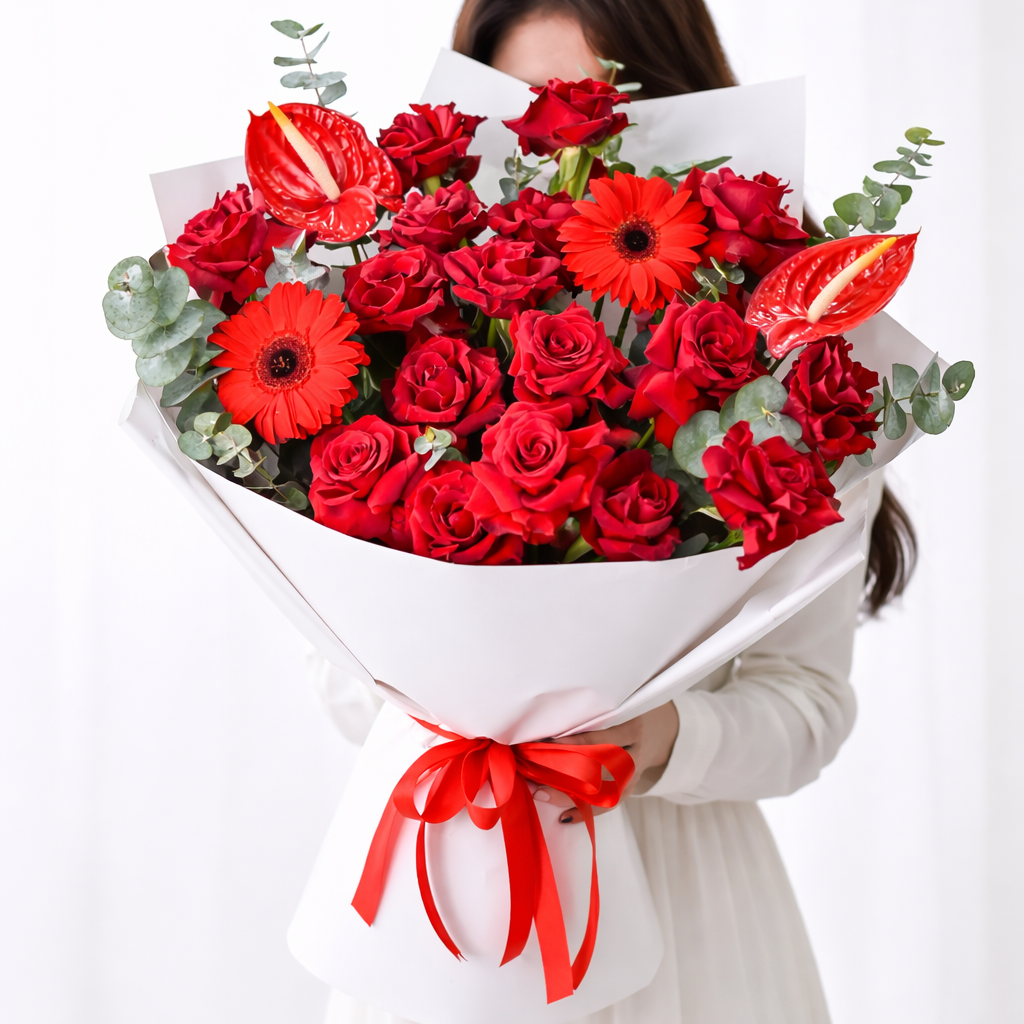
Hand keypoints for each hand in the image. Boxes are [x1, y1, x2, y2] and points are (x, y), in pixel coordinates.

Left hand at [537, 701, 679, 824]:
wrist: (664, 728)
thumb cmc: (632, 712)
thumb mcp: (621, 705)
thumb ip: (596, 712)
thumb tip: (549, 721)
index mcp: (633, 727)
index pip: (602, 738)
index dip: (574, 743)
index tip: (547, 744)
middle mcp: (636, 753)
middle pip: (601, 770)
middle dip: (568, 775)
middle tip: (537, 778)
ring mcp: (635, 774)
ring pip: (604, 791)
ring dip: (572, 796)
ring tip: (544, 796)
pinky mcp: (631, 788)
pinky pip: (609, 805)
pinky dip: (586, 812)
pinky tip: (565, 817)